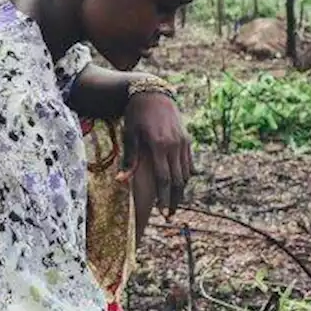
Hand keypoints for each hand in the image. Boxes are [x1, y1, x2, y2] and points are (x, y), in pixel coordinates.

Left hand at [123, 91, 192, 217]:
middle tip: (170, 216)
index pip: (164, 179)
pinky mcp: (187, 139)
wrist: (152, 94)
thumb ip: (130, 159)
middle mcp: (174, 145)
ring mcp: (183, 142)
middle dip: (174, 200)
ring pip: (186, 173)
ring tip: (174, 204)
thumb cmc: (136, 115)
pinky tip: (180, 186)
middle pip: (178, 180)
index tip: (162, 213)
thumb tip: (121, 181)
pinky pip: (189, 162)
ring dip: (181, 190)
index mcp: (159, 145)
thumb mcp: (130, 136)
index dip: (164, 198)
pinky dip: (186, 176)